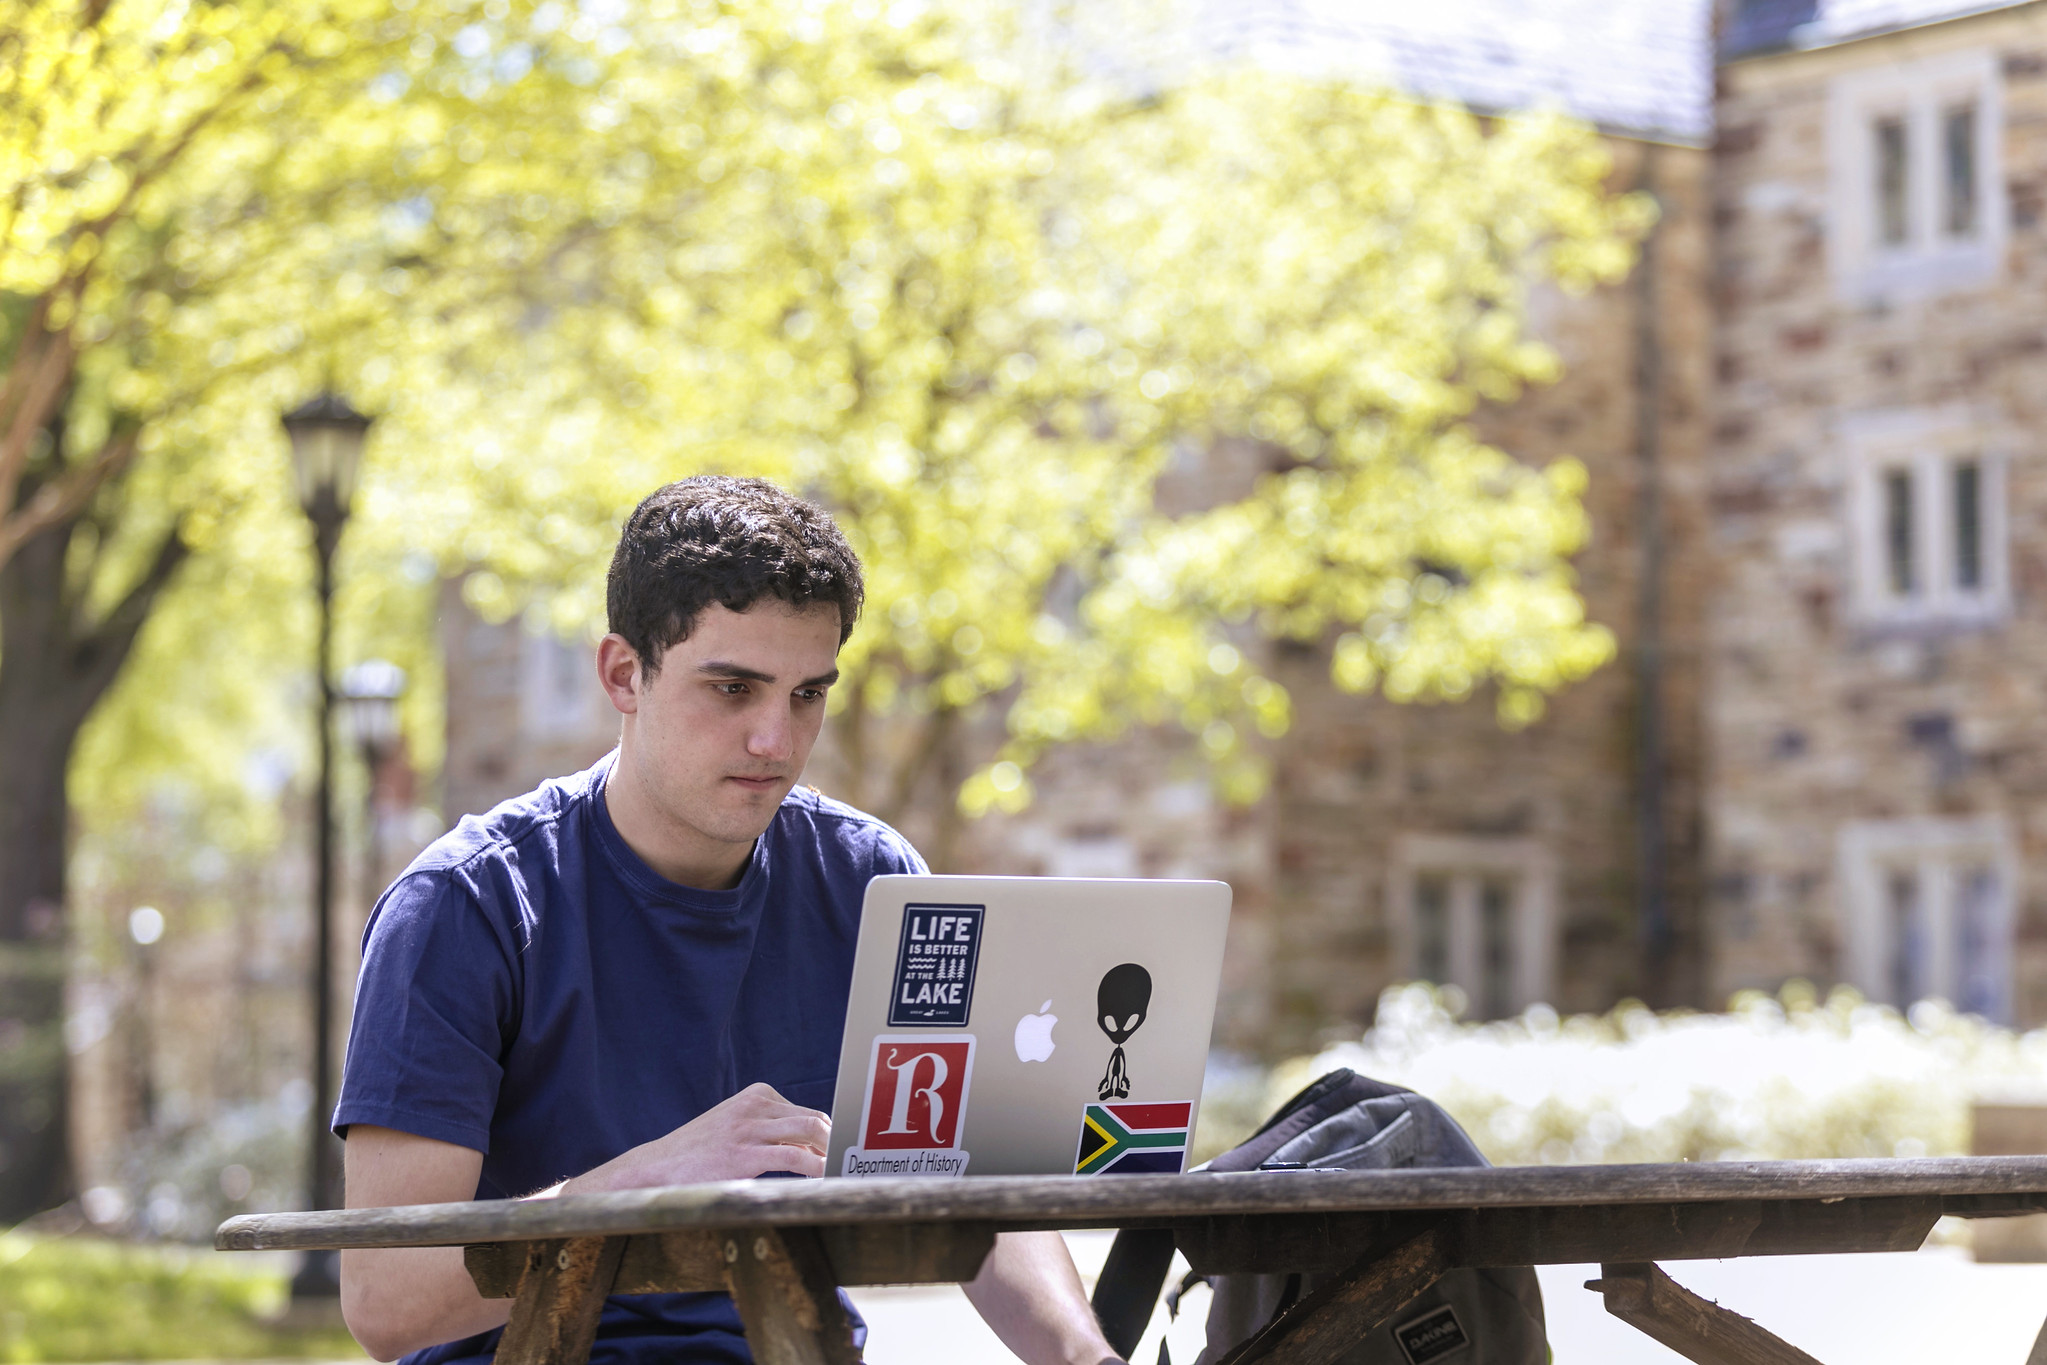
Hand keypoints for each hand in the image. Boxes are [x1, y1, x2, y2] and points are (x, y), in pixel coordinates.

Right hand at [565, 1083, 830, 1191]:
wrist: (655, 1168)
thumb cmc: (700, 1152)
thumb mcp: (736, 1127)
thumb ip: (771, 1130)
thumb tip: (815, 1149)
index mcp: (757, 1095)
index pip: (807, 1112)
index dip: (829, 1136)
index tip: (845, 1155)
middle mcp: (756, 1106)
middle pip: (815, 1120)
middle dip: (836, 1145)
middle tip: (851, 1168)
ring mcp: (750, 1128)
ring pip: (811, 1134)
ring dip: (831, 1155)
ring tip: (843, 1176)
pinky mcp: (744, 1154)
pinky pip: (794, 1158)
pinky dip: (816, 1169)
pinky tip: (824, 1182)